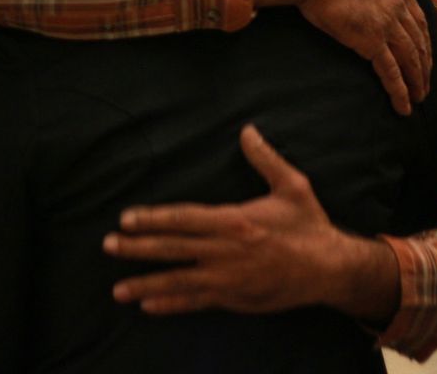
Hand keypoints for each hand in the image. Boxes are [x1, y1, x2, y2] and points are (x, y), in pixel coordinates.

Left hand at [104, 126, 397, 320]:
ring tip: (117, 289)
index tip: (126, 220)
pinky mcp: (234, 298)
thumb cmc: (309, 224)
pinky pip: (196, 303)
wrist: (329, 269)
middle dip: (137, 249)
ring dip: (145, 284)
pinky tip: (149, 305)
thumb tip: (247, 130)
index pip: (184, 219)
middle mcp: (226, 251)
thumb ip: (265, 159)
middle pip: (173, 249)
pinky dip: (171, 305)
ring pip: (178, 282)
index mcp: (235, 221)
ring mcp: (228, 279)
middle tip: (108, 246)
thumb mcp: (292, 186)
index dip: (153, 219)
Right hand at [257, 0, 430, 114]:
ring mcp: (387, 22)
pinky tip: (404, 107)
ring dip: (417, 81)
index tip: (423, 49)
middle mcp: (398, 1)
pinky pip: (391, 72)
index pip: (417, 14)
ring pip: (410, 58)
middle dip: (424, 62)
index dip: (421, 35)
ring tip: (419, 97)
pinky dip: (400, 91)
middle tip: (426, 80)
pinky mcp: (371, 41)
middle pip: (419, 39)